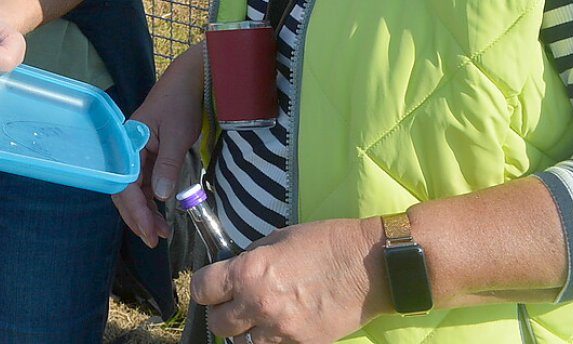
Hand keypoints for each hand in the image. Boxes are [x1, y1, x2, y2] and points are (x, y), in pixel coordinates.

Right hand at [112, 42, 205, 246]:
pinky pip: (144, 184)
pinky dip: (151, 201)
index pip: (125, 183)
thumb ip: (168, 166)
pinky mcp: (149, 156)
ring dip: (144, 212)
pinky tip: (160, 216)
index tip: (149, 233)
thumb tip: (161, 198)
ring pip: (134, 190)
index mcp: (128, 142)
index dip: (135, 210)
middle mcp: (128, 149)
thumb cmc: (182, 102)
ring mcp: (138, 153)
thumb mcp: (178, 135)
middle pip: (124, 190)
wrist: (192, 80)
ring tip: (160, 233)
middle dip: (137, 217)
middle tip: (154, 240)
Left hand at [195, 216, 382, 343]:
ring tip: (258, 317)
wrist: (370, 266)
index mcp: (248, 272)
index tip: (209, 287)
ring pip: (243, 343)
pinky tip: (282, 326)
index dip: (203, 288)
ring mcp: (281, 329)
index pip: (202, 289)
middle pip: (217, 323)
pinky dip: (272, 340)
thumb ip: (251, 258)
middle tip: (233, 303)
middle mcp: (259, 304)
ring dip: (246, 331)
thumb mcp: (277, 239)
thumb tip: (236, 270)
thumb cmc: (325, 243)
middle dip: (221, 312)